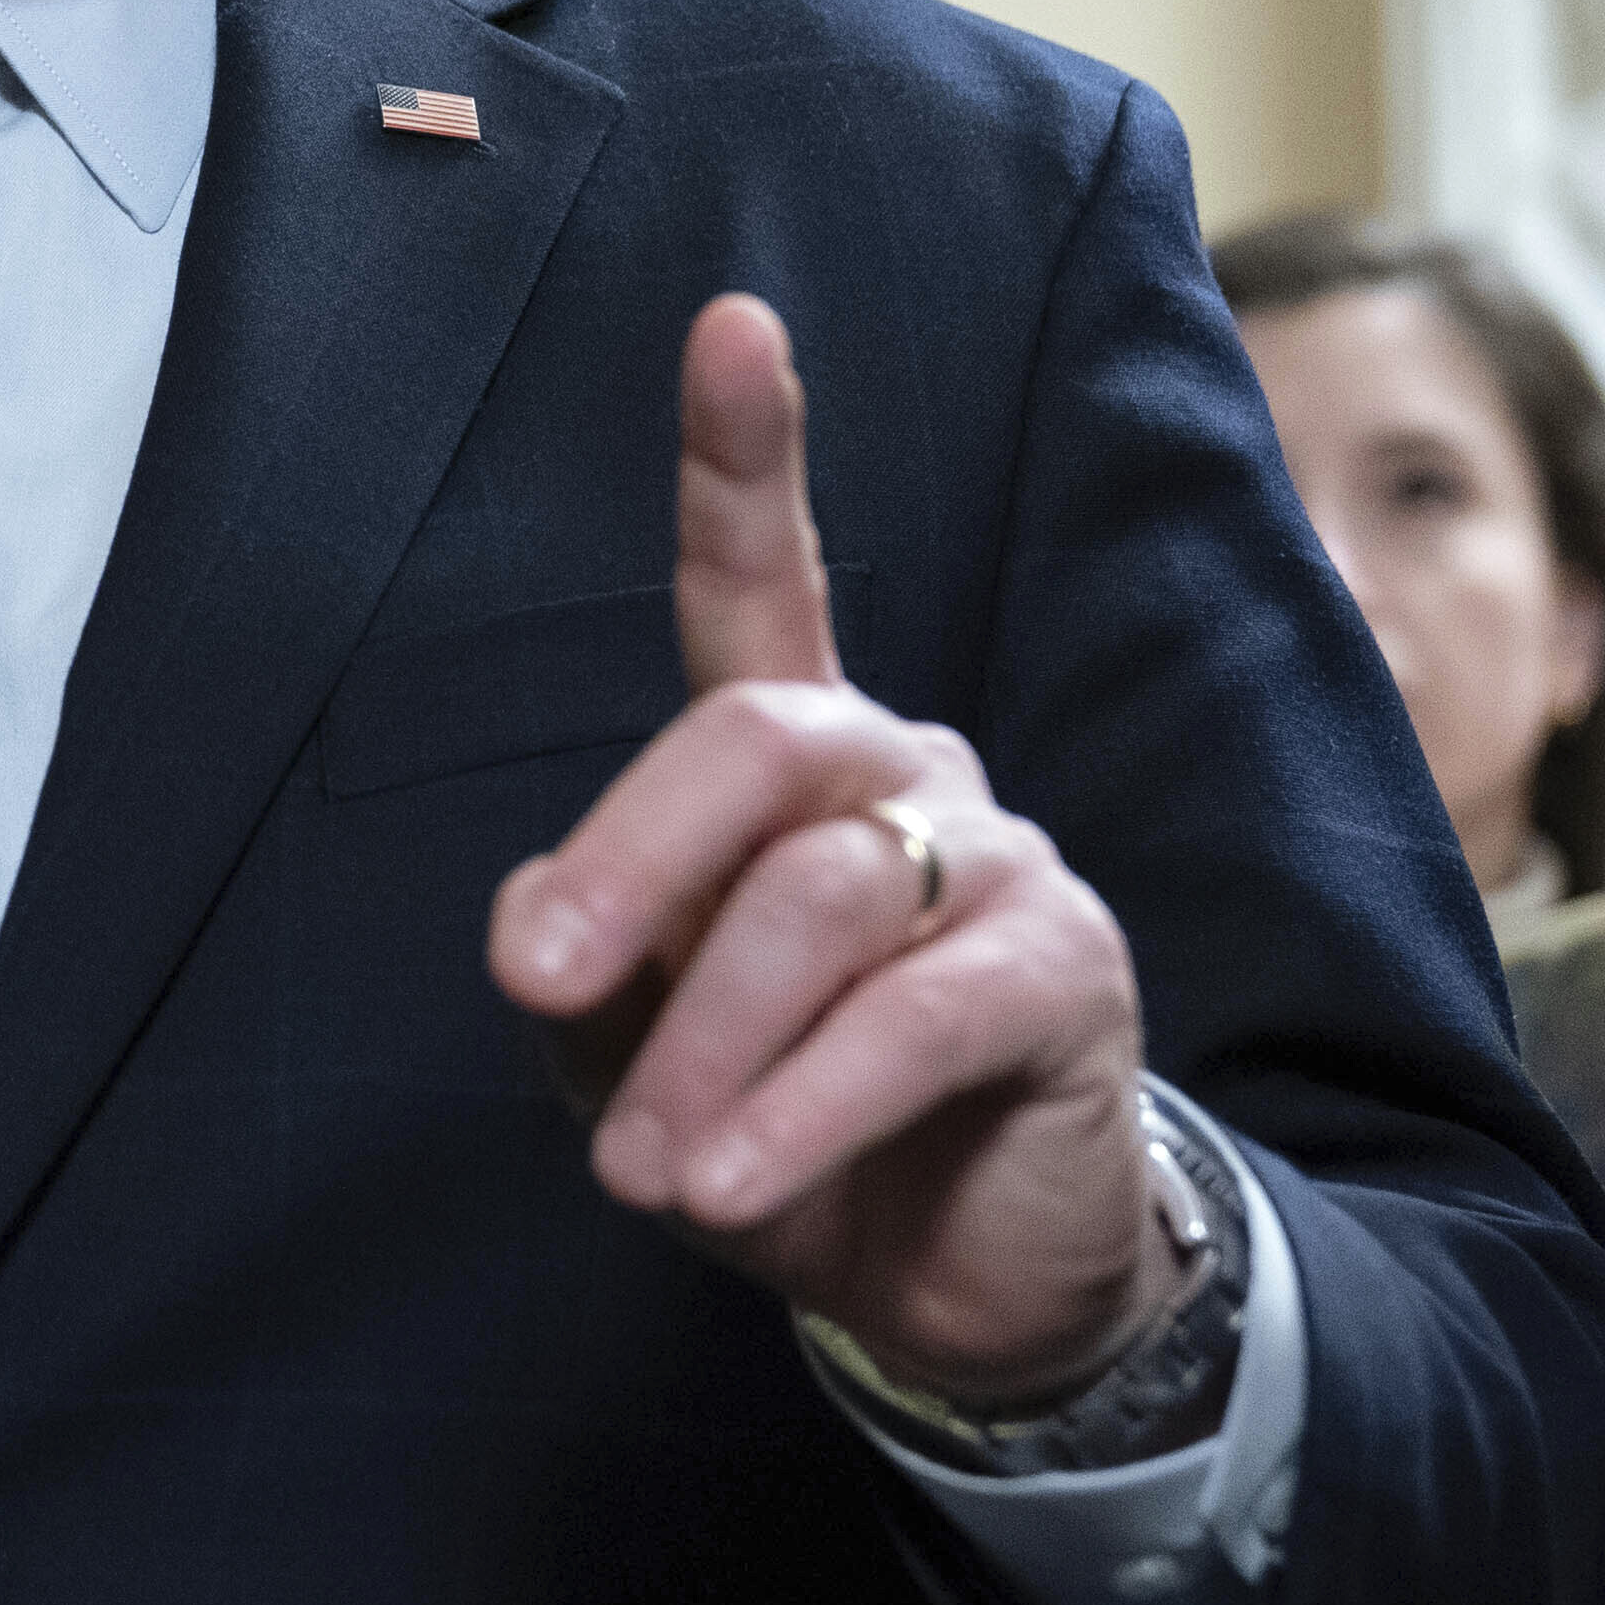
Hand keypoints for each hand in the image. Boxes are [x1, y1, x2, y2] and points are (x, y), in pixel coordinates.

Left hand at [490, 296, 1174, 1410]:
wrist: (951, 1281)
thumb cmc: (780, 1125)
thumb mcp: (636, 1053)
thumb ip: (584, 971)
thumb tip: (538, 931)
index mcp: (794, 760)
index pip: (766, 581)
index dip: (746, 455)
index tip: (734, 323)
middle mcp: (904, 771)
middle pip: (754, 739)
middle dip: (630, 864)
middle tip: (541, 989)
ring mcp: (996, 859)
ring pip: (820, 895)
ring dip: (709, 1045)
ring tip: (646, 1171)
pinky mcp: (1066, 973)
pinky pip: (917, 1015)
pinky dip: (804, 1104)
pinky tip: (734, 1181)